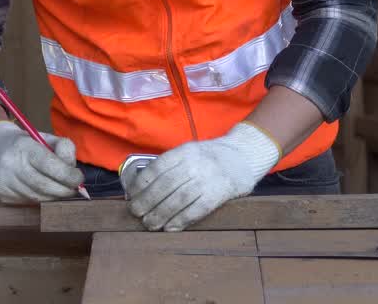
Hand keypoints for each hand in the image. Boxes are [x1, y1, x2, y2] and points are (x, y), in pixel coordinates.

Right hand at [0, 121, 84, 202]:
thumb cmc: (25, 143)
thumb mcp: (44, 137)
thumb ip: (64, 148)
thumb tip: (74, 172)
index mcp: (23, 147)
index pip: (49, 164)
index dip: (68, 175)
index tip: (79, 178)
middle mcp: (11, 166)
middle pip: (46, 186)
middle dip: (65, 189)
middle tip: (75, 188)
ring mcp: (5, 183)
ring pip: (39, 198)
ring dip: (55, 195)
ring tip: (60, 187)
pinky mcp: (3, 196)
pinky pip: (30, 202)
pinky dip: (42, 198)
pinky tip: (43, 190)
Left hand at [122, 122, 280, 231]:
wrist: (244, 156)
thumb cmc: (211, 157)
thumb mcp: (190, 151)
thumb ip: (171, 165)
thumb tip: (142, 186)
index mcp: (185, 151)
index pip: (157, 168)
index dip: (142, 184)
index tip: (132, 196)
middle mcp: (195, 163)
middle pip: (165, 185)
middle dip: (147, 201)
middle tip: (136, 213)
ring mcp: (208, 178)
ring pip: (178, 199)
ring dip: (161, 214)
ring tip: (150, 224)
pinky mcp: (219, 194)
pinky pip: (196, 209)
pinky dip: (181, 220)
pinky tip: (171, 227)